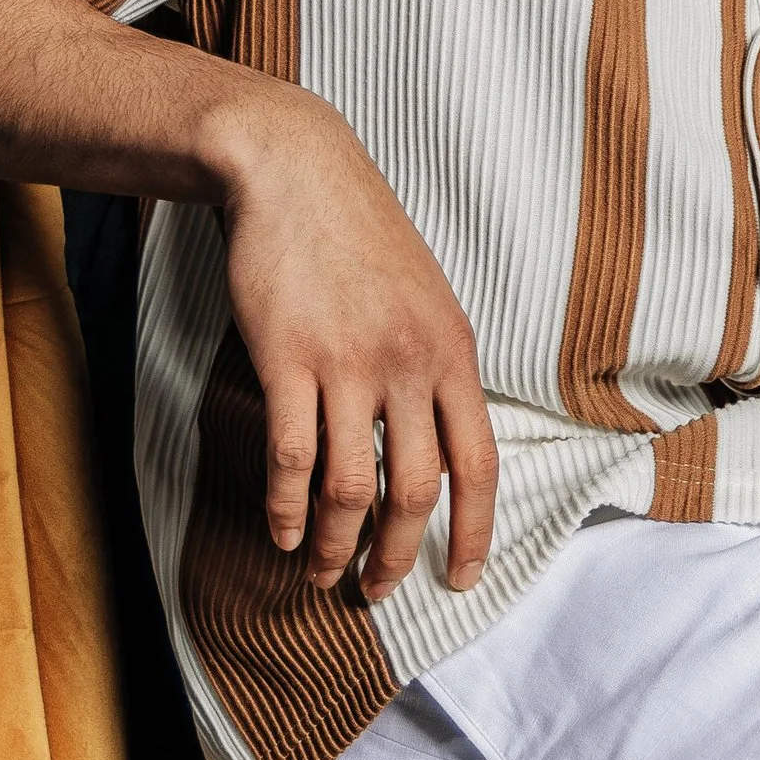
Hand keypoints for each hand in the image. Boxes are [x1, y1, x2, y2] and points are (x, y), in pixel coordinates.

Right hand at [212, 84, 497, 604]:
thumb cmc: (360, 235)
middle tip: (378, 590)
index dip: (475, 532)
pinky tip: (280, 532)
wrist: (295, 170)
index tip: (463, 578)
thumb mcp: (426, 299)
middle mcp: (410, 364)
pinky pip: (291, 457)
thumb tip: (441, 450)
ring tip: (321, 573)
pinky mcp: (288, 359)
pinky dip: (284, 508)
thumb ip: (437, 371)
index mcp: (454, 352)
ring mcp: (348, 363)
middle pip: (415, 490)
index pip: (479, 463)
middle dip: (398, 555)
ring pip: (348, 486)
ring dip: (333, 544)